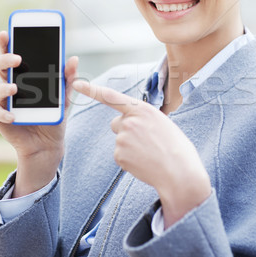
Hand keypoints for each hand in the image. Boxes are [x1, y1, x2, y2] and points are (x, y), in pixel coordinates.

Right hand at [0, 31, 78, 195]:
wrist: (49, 143)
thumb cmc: (54, 115)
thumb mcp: (65, 96)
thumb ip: (68, 78)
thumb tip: (74, 59)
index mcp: (25, 75)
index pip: (14, 55)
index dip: (7, 42)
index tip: (7, 32)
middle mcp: (11, 85)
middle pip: (1, 66)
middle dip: (6, 58)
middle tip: (18, 58)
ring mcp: (4, 102)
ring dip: (5, 87)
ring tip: (15, 88)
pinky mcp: (1, 118)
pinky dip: (4, 113)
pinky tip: (14, 116)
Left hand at [73, 80, 210, 227]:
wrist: (179, 173)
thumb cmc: (175, 147)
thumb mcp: (162, 123)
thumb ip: (143, 119)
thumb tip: (129, 124)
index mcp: (142, 109)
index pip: (111, 96)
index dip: (91, 89)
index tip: (76, 84)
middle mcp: (129, 121)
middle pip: (116, 123)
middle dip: (126, 130)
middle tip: (145, 141)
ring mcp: (123, 139)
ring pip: (120, 140)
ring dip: (130, 147)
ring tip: (149, 153)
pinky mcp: (119, 155)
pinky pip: (120, 155)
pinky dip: (130, 160)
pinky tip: (144, 162)